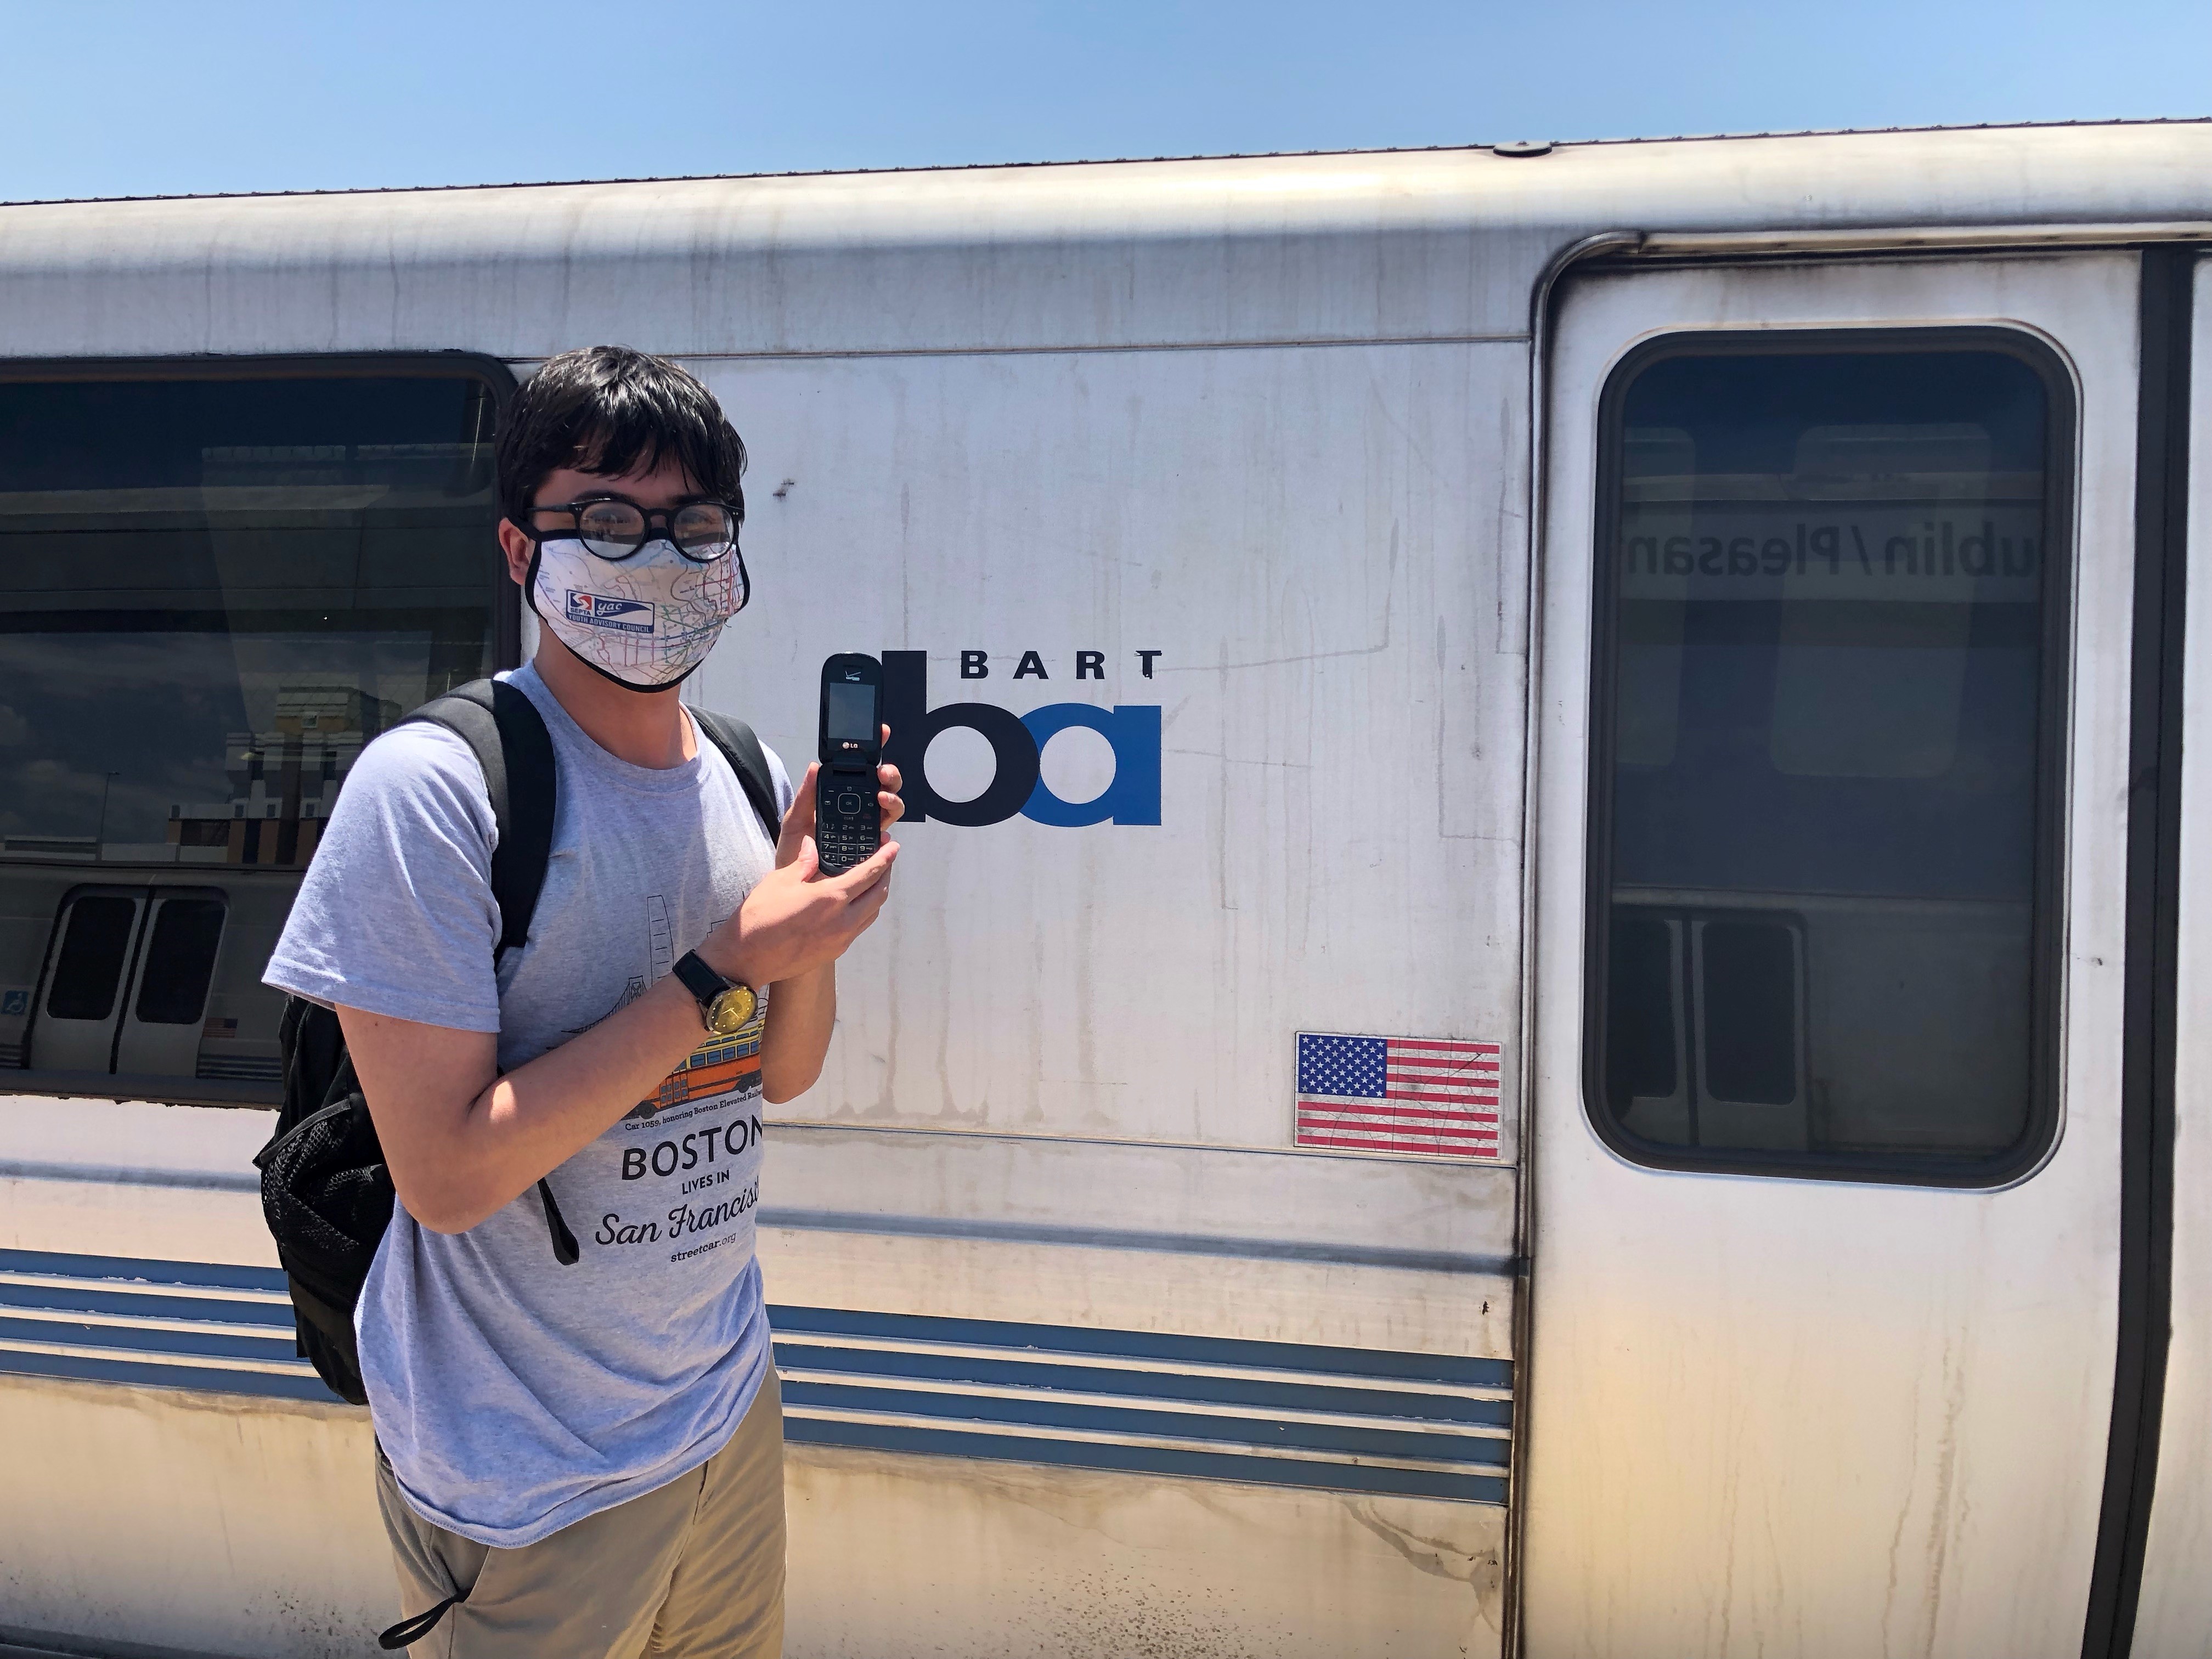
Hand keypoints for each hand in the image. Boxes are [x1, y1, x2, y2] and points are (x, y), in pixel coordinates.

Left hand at [774, 725, 903, 871]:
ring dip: (891, 797)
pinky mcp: (871, 851)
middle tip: (880, 772)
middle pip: (884, 785)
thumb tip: (814, 765)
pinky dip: (888, 828)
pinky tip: (882, 824)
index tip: (882, 732)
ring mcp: (867, 829)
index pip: (862, 769)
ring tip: (881, 797)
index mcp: (842, 797)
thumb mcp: (795, 820)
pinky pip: (886, 837)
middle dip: (889, 773)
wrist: (793, 884)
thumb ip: (805, 795)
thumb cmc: (793, 852)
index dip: (875, 749)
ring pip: (892, 807)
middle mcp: (860, 811)